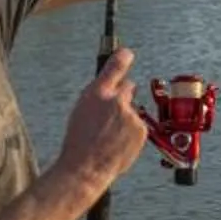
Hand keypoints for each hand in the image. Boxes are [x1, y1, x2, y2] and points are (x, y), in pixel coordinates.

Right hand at [57, 47, 149, 192]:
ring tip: (110, 135)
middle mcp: (115, 100)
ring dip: (126, 119)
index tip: (127, 52)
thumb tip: (109, 90)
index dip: (121, 58)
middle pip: (128, 87)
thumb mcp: (81, 110)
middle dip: (123, 96)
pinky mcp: (141, 128)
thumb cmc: (79, 142)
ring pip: (133, 110)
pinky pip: (138, 125)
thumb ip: (97, 96)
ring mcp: (130, 114)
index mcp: (96, 93)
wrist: (86, 167)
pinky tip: (118, 142)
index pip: (113, 68)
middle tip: (112, 114)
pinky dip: (131, 133)